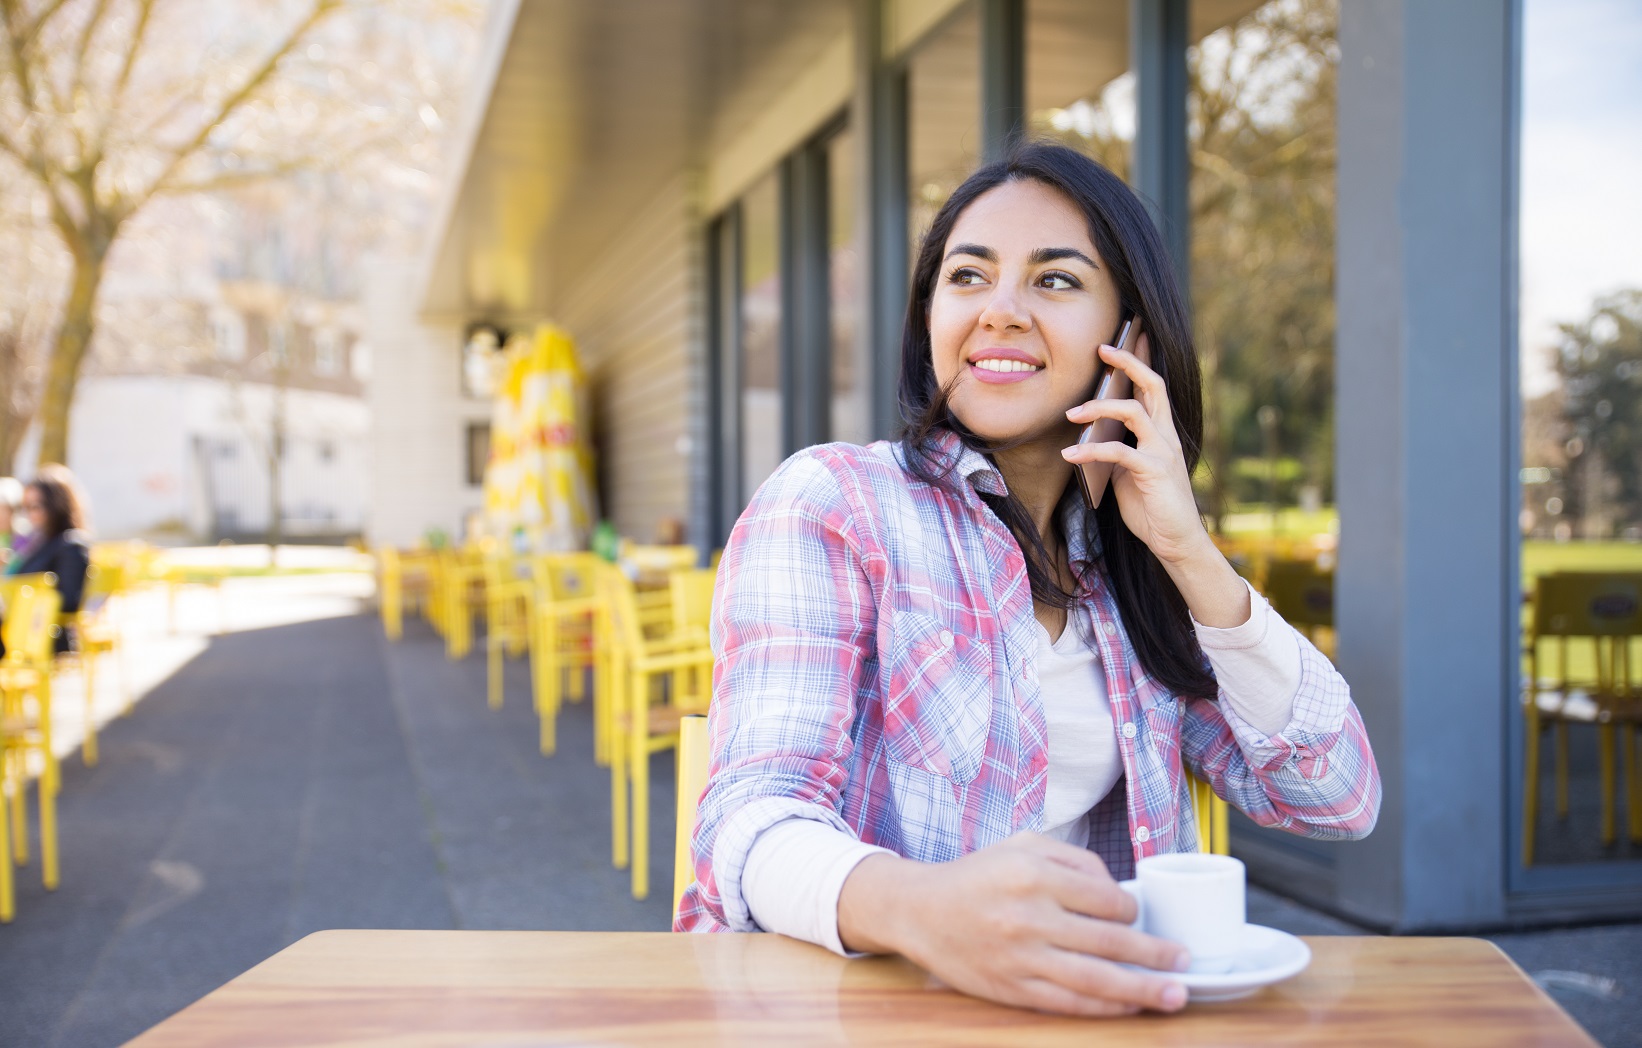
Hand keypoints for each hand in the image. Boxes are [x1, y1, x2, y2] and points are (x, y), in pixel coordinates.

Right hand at [837, 832, 1188, 1016]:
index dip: (1131, 910)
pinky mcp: (1011, 988)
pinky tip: (1129, 1007)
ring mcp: (1020, 957)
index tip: (1136, 916)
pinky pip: (1069, 1003)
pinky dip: (1105, 1007)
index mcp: (1034, 874)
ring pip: (1096, 979)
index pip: (1106, 898)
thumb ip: (1076, 859)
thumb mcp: (1024, 845)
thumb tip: (1121, 891)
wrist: (919, 910)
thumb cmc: (978, 874)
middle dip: (1156, 954)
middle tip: (1185, 960)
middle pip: (1110, 941)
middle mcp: (1029, 916)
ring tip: (1175, 994)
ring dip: (1143, 990)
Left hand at [1060, 333, 1251, 627]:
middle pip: (1152, 384)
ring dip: (1099, 408)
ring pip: (1134, 412)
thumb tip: (1088, 437)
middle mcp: (1166, 436)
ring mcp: (1163, 451)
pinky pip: (1119, 452)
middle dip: (1128, 362)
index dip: (1137, 361)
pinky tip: (1070, 454)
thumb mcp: (1126, 474)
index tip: (1117, 341)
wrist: (1177, 542)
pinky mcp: (1154, 472)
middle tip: (1103, 348)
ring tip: (1072, 413)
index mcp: (1161, 433)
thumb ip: (1114, 453)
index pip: (1152, 387)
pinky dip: (1091, 450)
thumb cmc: (1151, 507)